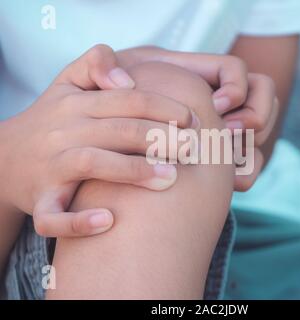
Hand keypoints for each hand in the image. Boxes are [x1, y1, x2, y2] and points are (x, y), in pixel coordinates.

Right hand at [0, 45, 196, 236]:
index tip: (193, 120)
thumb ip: (96, 64)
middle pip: (118, 129)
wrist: (4, 157)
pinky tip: (109, 222)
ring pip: (92, 163)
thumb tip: (128, 79)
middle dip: (160, 137)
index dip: (165, 107)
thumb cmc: (51, 120)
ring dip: (133, 171)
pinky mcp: (39, 200)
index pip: (128, 99)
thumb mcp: (67, 82)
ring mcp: (50, 167)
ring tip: (172, 178)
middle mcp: (64, 131)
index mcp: (76, 103)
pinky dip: (78, 222)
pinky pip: (53, 216)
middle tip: (194, 149)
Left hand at [117, 47, 278, 190]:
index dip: (236, 86)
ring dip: (253, 147)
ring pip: (262, 134)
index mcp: (195, 76)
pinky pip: (251, 164)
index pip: (237, 70)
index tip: (216, 105)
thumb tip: (119, 82)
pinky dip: (247, 173)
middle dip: (256, 116)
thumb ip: (101, 67)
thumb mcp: (103, 82)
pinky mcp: (222, 159)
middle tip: (230, 133)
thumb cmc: (109, 110)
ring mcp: (224, 130)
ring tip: (232, 165)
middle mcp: (217, 102)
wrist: (113, 143)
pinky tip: (231, 184)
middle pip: (266, 98)